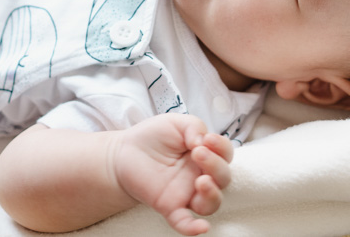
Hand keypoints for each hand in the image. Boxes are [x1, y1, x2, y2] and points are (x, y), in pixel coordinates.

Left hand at [114, 114, 233, 235]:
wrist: (124, 153)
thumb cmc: (153, 137)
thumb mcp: (176, 123)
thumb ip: (194, 126)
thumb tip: (204, 141)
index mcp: (205, 154)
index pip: (225, 154)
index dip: (222, 147)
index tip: (207, 139)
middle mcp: (200, 175)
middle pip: (223, 178)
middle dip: (215, 166)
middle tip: (198, 154)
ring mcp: (186, 193)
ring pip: (211, 203)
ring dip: (212, 194)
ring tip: (201, 182)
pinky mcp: (170, 207)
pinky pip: (186, 222)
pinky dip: (194, 228)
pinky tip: (201, 228)